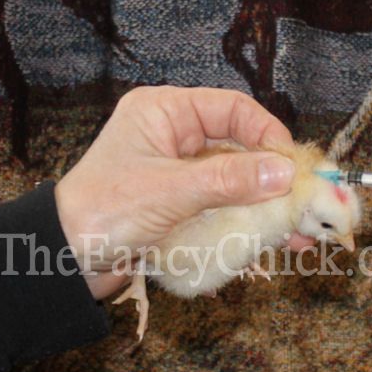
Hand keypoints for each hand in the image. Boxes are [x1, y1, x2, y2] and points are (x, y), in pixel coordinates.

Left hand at [55, 86, 305, 298]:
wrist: (63, 261)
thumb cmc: (104, 212)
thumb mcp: (170, 191)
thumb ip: (228, 180)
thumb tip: (285, 173)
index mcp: (165, 113)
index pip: (231, 109)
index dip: (267, 133)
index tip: (293, 165)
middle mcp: (175, 138)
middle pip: (239, 148)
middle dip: (273, 177)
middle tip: (307, 200)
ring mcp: (180, 175)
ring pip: (236, 182)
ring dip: (266, 205)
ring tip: (300, 230)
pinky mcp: (181, 207)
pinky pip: (223, 207)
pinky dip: (247, 222)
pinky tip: (273, 240)